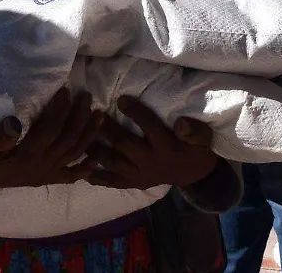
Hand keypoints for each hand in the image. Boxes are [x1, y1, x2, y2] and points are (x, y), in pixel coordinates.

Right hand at [0, 89, 103, 193]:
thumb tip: (14, 124)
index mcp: (27, 155)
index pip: (51, 129)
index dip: (61, 108)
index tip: (66, 90)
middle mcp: (41, 166)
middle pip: (69, 139)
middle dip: (80, 117)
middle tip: (87, 96)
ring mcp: (45, 174)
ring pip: (74, 154)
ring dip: (89, 135)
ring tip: (100, 116)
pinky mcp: (45, 179)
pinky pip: (70, 176)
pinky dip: (84, 169)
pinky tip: (96, 160)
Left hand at [87, 96, 218, 190]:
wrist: (191, 173)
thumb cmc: (193, 148)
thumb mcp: (202, 138)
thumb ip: (194, 131)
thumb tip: (182, 123)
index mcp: (166, 147)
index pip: (149, 127)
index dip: (135, 112)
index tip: (120, 98)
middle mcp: (150, 162)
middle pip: (124, 144)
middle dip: (107, 129)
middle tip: (92, 114)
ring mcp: (139, 174)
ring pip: (113, 162)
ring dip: (95, 150)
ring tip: (80, 136)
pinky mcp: (132, 183)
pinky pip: (112, 181)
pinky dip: (96, 177)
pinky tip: (80, 169)